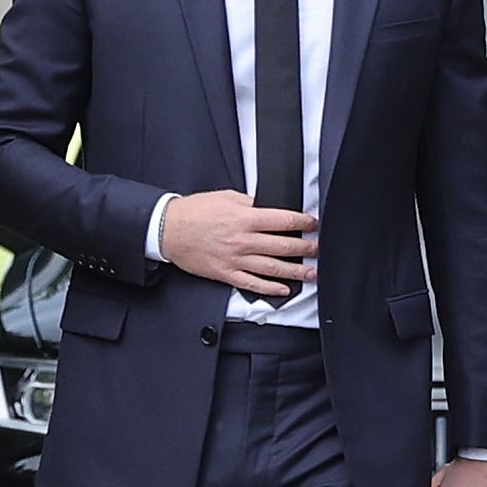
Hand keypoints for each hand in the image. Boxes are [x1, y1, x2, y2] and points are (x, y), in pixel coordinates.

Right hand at [159, 190, 317, 296]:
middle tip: (318, 249)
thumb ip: (250, 203)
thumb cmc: (193, 212)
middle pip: (284, 246)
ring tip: (311, 272)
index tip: (313, 225)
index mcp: (245, 218)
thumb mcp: (225, 197)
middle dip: (307, 248)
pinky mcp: (226, 273)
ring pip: (274, 268)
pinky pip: (253, 283)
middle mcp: (243, 240)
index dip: (304, 223)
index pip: (284, 221)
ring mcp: (236, 259)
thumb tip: (270, 207)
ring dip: (297, 271)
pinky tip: (284, 289)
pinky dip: (271, 288)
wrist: (168, 230)